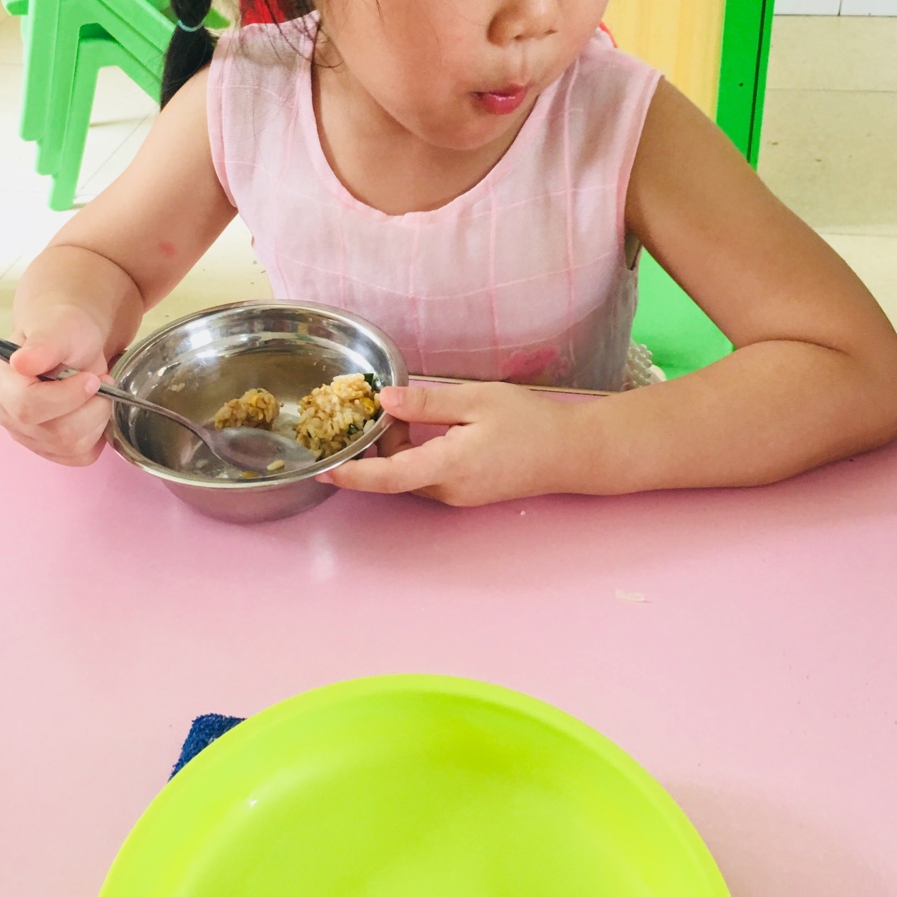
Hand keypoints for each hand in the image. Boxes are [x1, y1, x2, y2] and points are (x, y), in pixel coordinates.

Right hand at [0, 307, 111, 465]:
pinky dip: (97, 434)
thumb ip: (43, 346)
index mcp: (3, 384)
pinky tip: (92, 409)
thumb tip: (22, 362)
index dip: (67, 397)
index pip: (28, 406)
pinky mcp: (50, 450)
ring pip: (72, 447)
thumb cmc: (63, 332)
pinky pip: (81, 456)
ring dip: (98, 418)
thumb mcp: (58, 330)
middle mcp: (9, 415)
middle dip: (91, 407)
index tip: (92, 378)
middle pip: (55, 433)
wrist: (72, 343)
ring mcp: (28, 437)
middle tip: (101, 380)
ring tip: (98, 392)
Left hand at [318, 381, 572, 505]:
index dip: (351, 473)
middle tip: (380, 407)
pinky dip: (415, 456)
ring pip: (409, 477)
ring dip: (398, 450)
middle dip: (377, 446)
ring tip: (408, 413)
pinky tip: (428, 429)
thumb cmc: (530, 423)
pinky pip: (427, 478)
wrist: (573, 453)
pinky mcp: (466, 494)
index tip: (322, 466)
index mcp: (448, 467)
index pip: (386, 477)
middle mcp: (448, 490)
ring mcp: (458, 497)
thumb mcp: (477, 400)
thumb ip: (427, 403)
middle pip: (393, 475)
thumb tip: (385, 402)